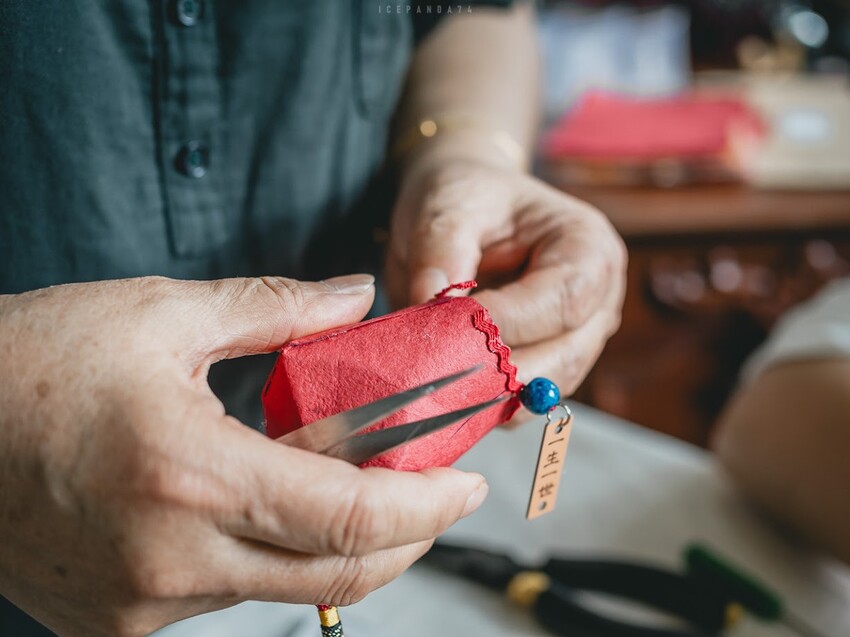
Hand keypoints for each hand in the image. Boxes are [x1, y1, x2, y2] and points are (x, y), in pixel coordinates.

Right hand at [0, 275, 487, 636]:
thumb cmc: (33, 361)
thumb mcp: (160, 314)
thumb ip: (277, 308)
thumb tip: (357, 296)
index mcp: (190, 476)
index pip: (350, 518)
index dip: (427, 506)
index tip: (467, 483)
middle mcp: (170, 560)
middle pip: (337, 573)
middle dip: (407, 535)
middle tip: (437, 491)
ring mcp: (140, 606)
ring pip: (287, 589)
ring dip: (342, 543)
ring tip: (361, 485)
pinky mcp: (116, 625)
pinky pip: (230, 597)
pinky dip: (274, 556)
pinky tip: (277, 510)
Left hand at [387, 149, 626, 411]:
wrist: (468, 206)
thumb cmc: (465, 197)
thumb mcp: (446, 206)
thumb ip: (440, 254)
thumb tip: (431, 310)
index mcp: (588, 246)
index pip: (561, 302)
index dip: (507, 325)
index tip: (447, 332)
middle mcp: (600, 299)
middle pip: (564, 357)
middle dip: (498, 373)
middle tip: (434, 378)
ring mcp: (580, 338)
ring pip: (543, 389)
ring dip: (488, 395)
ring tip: (433, 386)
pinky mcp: (550, 364)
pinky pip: (522, 398)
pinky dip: (483, 401)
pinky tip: (444, 391)